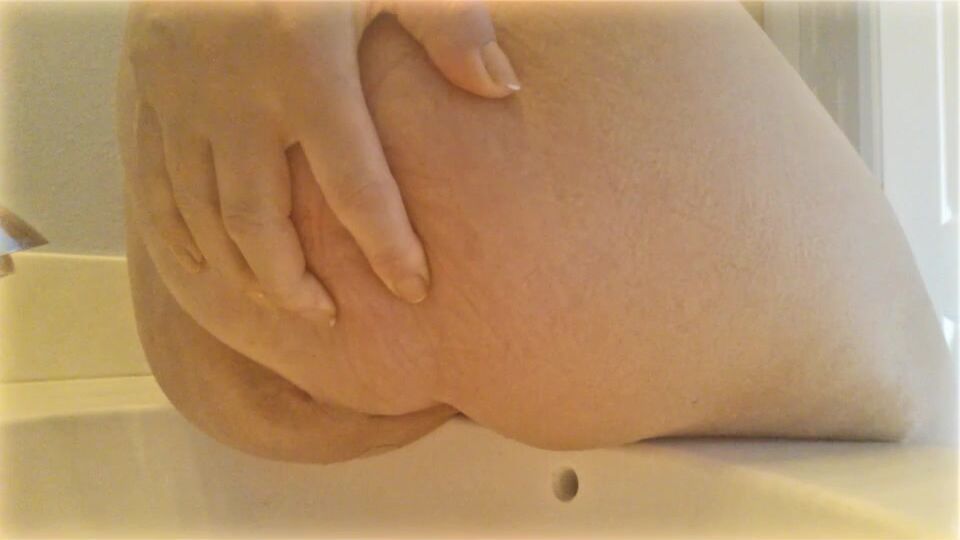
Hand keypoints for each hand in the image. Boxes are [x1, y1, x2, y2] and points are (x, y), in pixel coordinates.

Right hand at [124, 1, 518, 324]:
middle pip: (261, 222)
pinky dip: (179, 234)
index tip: (414, 288)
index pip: (356, 185)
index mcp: (304, 63)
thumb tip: (500, 87)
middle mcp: (235, 92)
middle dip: (294, 283)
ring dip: (240, 271)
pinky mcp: (149, 88)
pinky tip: (208, 266)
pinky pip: (152, 182)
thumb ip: (450, 22)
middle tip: (328, 319)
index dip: (388, 246)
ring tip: (278, 303)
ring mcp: (181, 94)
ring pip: (203, 215)